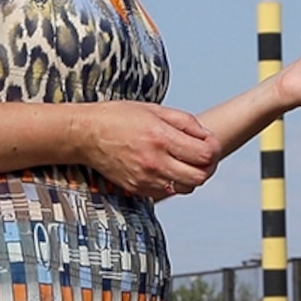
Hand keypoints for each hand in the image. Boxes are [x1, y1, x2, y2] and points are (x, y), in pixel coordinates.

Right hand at [79, 101, 217, 201]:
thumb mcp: (155, 109)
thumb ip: (185, 122)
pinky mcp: (138, 188)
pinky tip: (169, 167)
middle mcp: (154, 161)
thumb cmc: (120, 117)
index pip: (205, 155)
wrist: (86, 135)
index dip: (214, 149)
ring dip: (193, 176)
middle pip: (200, 177)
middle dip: (209, 167)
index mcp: (161, 137)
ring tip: (187, 162)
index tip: (210, 143)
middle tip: (205, 156)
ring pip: (186, 188)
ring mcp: (145, 178)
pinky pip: (168, 191)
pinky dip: (175, 182)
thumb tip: (207, 136)